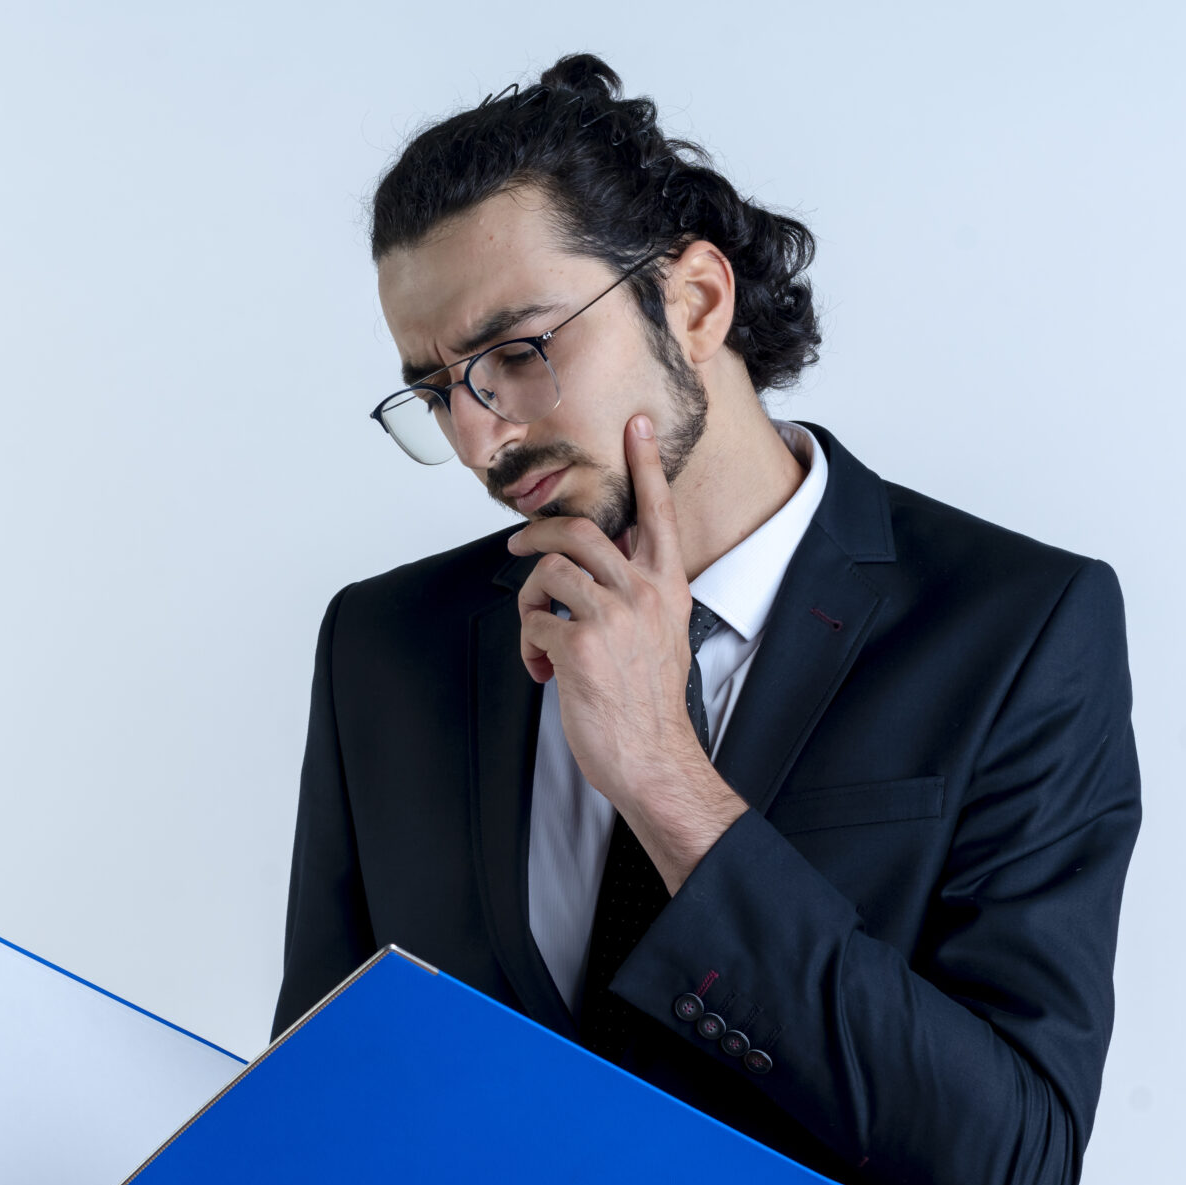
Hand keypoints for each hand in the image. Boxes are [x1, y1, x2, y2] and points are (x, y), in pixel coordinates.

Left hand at [511, 414, 745, 890]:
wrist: (653, 758)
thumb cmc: (650, 705)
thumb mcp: (661, 636)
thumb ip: (635, 596)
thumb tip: (589, 573)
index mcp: (667, 586)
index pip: (657, 513)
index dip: (644, 465)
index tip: (635, 425)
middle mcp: (643, 592)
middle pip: (578, 530)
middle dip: (536, 536)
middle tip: (518, 549)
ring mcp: (611, 616)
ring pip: (548, 574)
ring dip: (529, 603)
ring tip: (539, 637)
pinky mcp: (578, 644)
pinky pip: (533, 622)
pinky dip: (528, 646)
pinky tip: (544, 671)